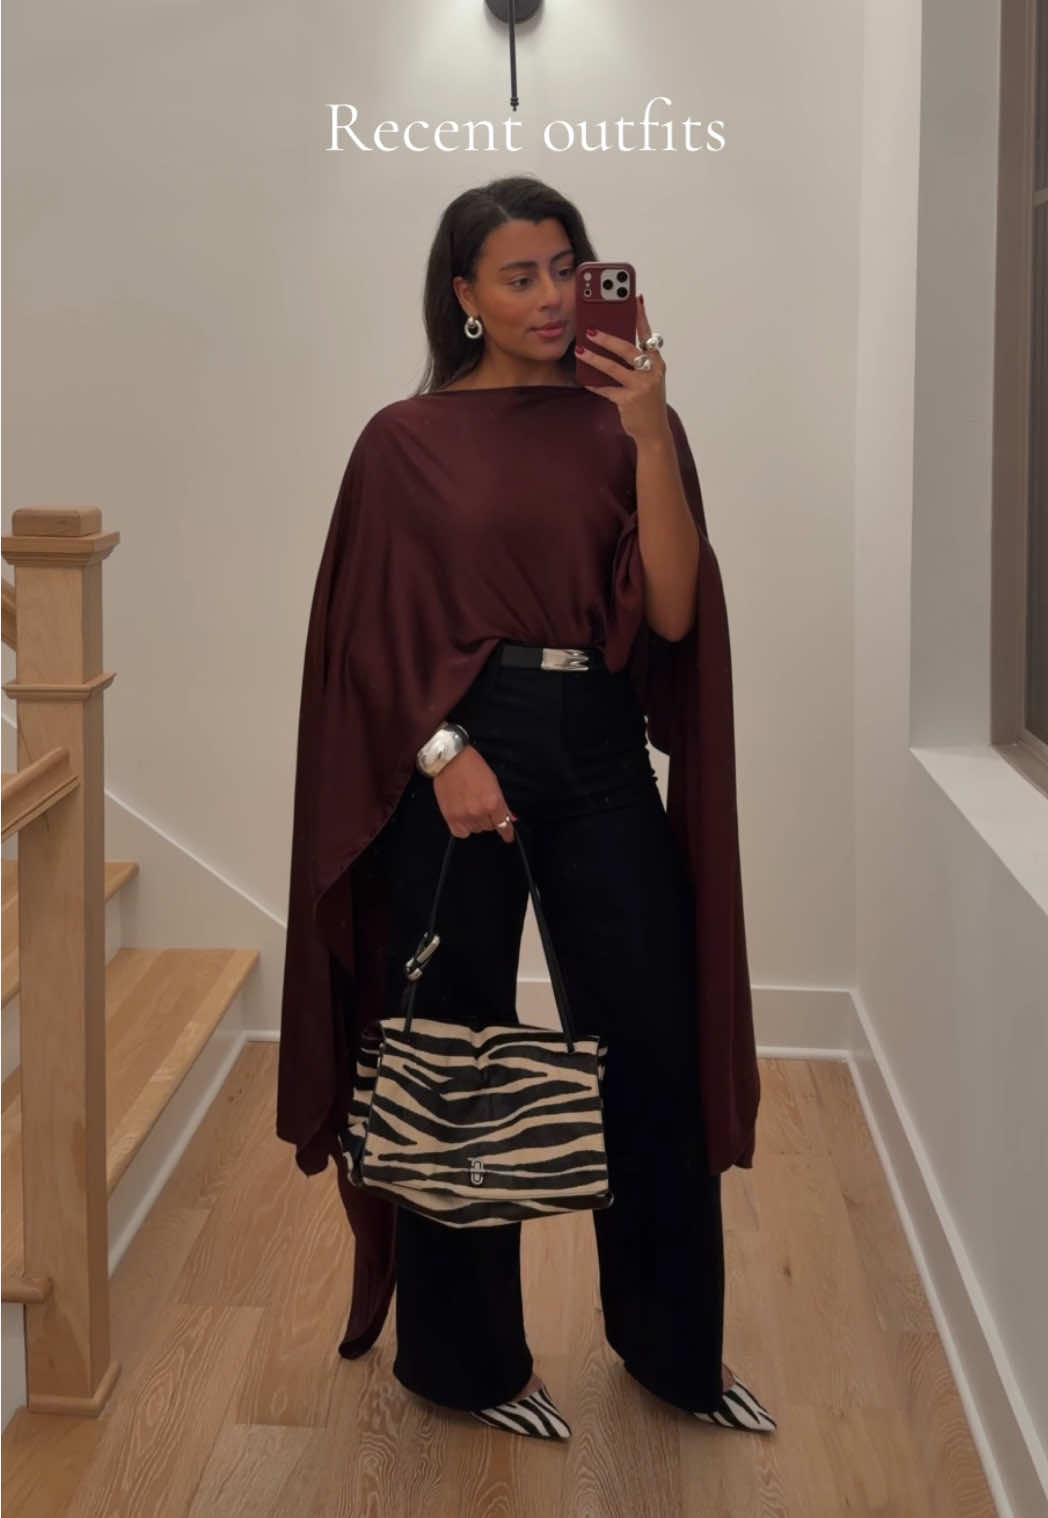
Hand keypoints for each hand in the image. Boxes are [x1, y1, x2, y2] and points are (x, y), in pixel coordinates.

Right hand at [432, 746, 517, 842]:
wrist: (450, 760)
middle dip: (489, 819)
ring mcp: (464, 816)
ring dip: (476, 822)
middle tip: (482, 807)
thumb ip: (502, 803)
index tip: (508, 837)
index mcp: (493, 802)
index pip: (504, 825)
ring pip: (476, 830)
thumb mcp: (493, 783)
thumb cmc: (473, 767)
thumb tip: (510, 817)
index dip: (507, 833)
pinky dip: (463, 828)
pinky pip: (461, 833)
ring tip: (470, 808)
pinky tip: (463, 818)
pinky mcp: (450, 817)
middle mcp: (479, 812)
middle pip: (489, 827)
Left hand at [574, 294, 669, 445]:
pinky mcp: (629, 400)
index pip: (647, 335)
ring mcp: (641, 386)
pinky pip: (606, 389)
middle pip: (627, 349)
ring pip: (613, 368)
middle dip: (607, 338)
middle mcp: (652, 372)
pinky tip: (583, 378)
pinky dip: (594, 383)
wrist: (653, 431)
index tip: (634, 298)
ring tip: (580, 351)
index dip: (640, 316)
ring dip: (594, 358)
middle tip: (590, 330)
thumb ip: (636, 362)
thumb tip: (612, 342)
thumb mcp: (648, 378)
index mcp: (657, 363)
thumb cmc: (647, 401)